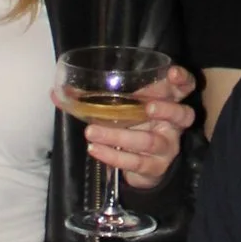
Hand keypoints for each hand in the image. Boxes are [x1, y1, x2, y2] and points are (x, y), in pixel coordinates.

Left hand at [81, 60, 195, 193]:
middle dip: (167, 110)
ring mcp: (167, 148)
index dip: (182, 80)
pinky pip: (135, 162)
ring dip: (120, 136)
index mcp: (169, 102)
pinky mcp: (155, 167)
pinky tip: (95, 149)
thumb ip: (94, 99)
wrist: (142, 166)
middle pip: (182, 115)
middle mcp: (173, 125)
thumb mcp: (121, 109)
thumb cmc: (132, 126)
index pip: (185, 88)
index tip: (172, 74)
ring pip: (150, 141)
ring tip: (93, 131)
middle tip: (147, 106)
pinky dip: (113, 155)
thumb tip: (55, 93)